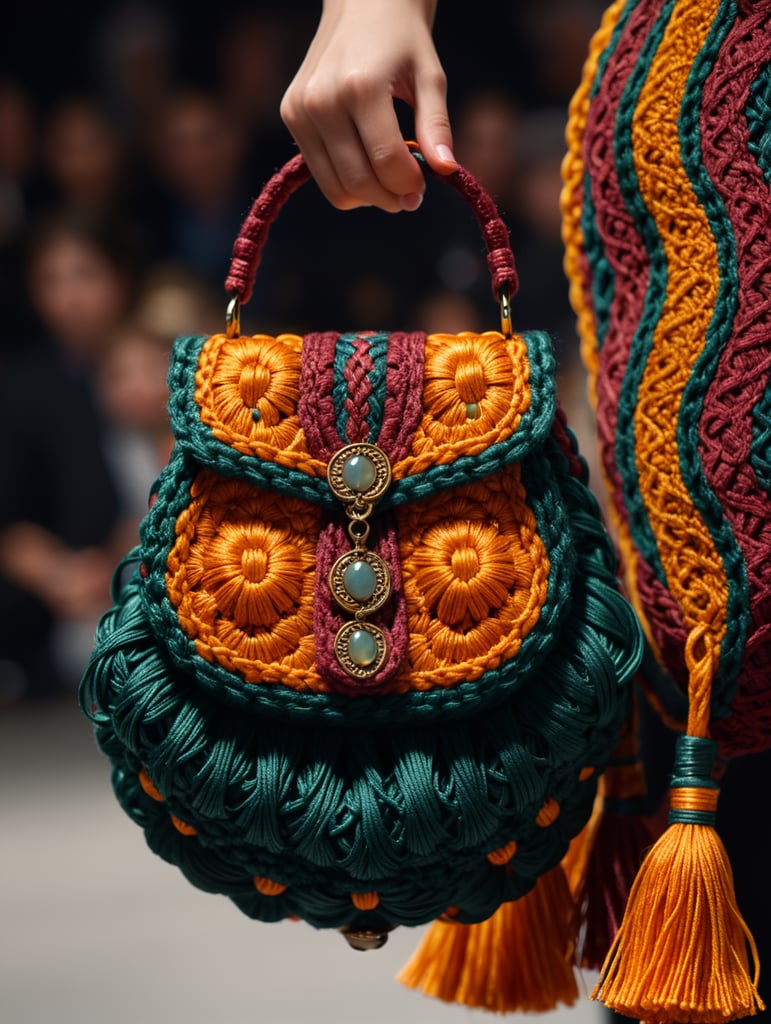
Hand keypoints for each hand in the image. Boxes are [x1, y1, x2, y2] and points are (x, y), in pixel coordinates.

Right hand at [281, 0, 456, 211]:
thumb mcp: (430, 77)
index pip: (386, 162)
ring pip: (335, 188)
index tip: (423, 187)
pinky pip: (321, 174)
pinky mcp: (291, 115)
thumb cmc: (402, 40)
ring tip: (388, 179)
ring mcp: (301, 110)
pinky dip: (346, 181)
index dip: (409, 185)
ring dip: (368, 197)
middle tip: (409, 195)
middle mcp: (322, 101)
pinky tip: (365, 163)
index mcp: (360, 87)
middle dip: (390, 198)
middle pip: (358, 183)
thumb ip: (436, 125)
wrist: (360, 3)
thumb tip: (447, 169)